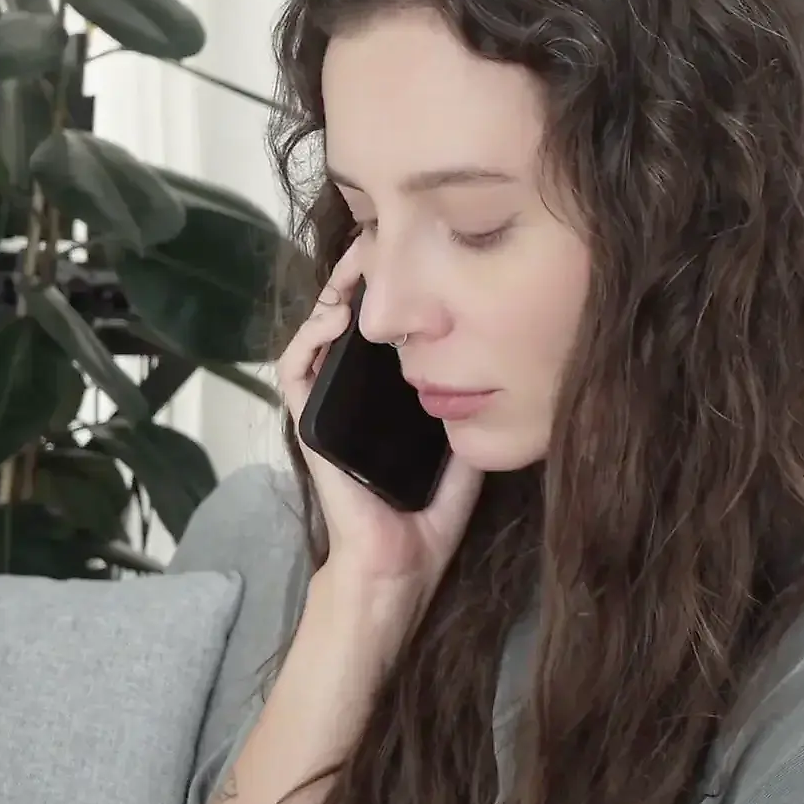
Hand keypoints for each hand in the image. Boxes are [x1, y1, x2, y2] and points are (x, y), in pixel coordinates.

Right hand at [276, 238, 484, 592]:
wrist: (399, 566)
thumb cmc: (426, 516)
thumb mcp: (462, 444)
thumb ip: (474, 407)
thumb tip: (507, 369)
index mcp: (383, 396)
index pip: (383, 328)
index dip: (391, 287)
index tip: (415, 252)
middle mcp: (351, 394)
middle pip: (346, 319)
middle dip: (361, 275)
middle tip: (382, 238)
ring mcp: (325, 408)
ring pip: (316, 334)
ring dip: (333, 293)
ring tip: (358, 262)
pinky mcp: (309, 426)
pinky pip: (296, 371)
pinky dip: (309, 338)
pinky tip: (336, 317)